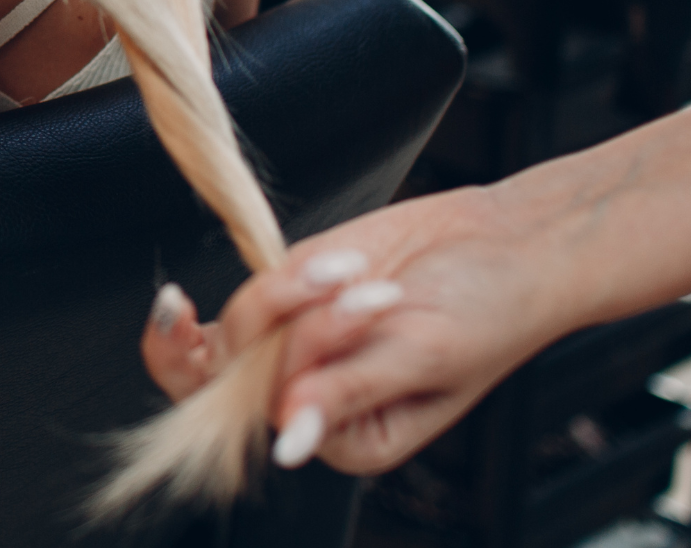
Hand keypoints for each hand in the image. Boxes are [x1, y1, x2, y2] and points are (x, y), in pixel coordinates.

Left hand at [141, 184, 570, 474]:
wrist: (509, 244)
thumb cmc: (488, 313)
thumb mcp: (422, 358)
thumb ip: (348, 394)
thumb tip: (288, 446)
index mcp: (341, 439)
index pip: (245, 420)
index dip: (210, 371)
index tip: (181, 314)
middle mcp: (311, 395)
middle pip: (233, 367)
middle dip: (274, 317)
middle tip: (325, 282)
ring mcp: (303, 338)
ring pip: (246, 317)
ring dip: (298, 288)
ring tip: (367, 275)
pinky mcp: (305, 288)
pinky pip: (264, 281)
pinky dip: (290, 270)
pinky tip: (344, 262)